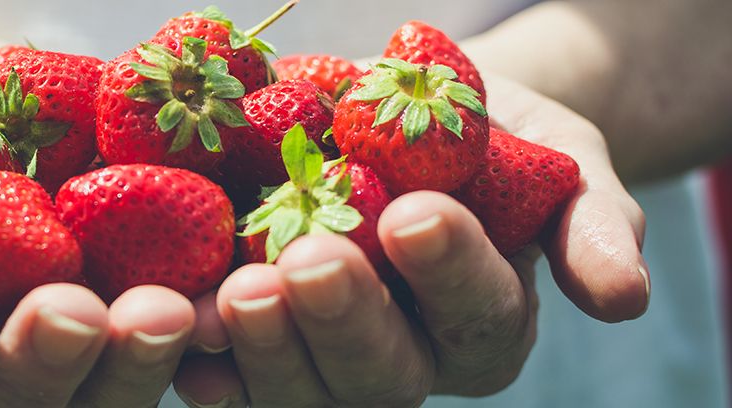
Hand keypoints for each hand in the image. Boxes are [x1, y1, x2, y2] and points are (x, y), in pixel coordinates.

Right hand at [0, 77, 207, 405]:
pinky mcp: (148, 326)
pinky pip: (179, 351)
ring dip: (133, 364)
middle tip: (68, 312)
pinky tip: (226, 311)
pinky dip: (206, 342)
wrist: (6, 112)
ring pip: (101, 394)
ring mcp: (79, 356)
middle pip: (8, 399)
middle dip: (38, 363)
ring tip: (165, 312)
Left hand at [172, 75, 648, 406]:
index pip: (477, 315)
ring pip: (300, 387)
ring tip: (238, 291)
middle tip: (310, 260)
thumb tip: (624, 298)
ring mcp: (323, 360)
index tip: (415, 213)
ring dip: (266, 347)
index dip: (448, 272)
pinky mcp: (256, 342)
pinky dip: (204, 356)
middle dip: (344, 320)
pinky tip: (179, 323)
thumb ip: (590, 225)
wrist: (397, 117)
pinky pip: (228, 372)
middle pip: (381, 374)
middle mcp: (405, 361)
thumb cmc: (487, 139)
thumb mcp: (557, 160)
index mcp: (482, 328)